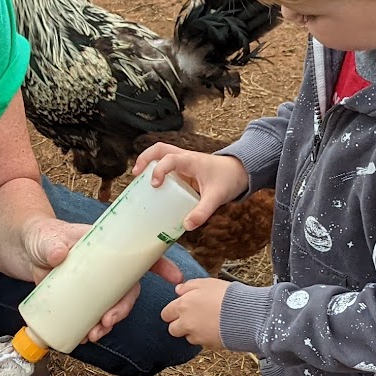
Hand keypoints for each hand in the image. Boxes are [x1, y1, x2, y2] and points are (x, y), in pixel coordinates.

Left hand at [25, 218, 182, 341]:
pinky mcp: (81, 298)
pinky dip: (92, 329)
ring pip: (112, 307)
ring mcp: (95, 285)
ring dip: (109, 324)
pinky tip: (84, 337)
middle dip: (123, 310)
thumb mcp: (46, 237)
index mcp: (107, 247)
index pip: (139, 255)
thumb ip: (51, 244)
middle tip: (107, 322)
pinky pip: (94, 316)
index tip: (176, 279)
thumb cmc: (41, 237)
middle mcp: (107, 268)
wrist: (24, 251)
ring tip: (94, 335)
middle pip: (128, 290)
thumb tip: (59, 254)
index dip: (162, 266)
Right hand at [130, 145, 250, 230]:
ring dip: (148, 162)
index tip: (154, 185)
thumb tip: (187, 226)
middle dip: (145, 158)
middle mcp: (185, 158)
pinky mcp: (184, 169)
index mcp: (191, 161)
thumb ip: (202, 212)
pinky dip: (156, 171)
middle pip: (159, 149)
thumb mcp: (216, 197)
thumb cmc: (228, 180)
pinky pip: (166, 165)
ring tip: (137, 179)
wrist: (241, 171)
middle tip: (135, 174)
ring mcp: (184, 162)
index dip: (159, 169)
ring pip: (161, 154)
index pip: (169, 158)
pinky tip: (152, 187)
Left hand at [161, 276, 229, 350]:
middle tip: (192, 317)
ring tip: (209, 322)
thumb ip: (189, 286)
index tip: (180, 309)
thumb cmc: (227, 296)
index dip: (172, 312)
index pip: (166, 314)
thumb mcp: (207, 283)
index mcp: (183, 306)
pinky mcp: (208, 346)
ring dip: (194, 332)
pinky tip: (217, 329)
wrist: (245, 314)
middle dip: (180, 325)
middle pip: (173, 329)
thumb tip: (178, 290)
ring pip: (188, 337)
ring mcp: (197, 337)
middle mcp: (186, 323)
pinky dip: (207, 338)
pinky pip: (203, 343)